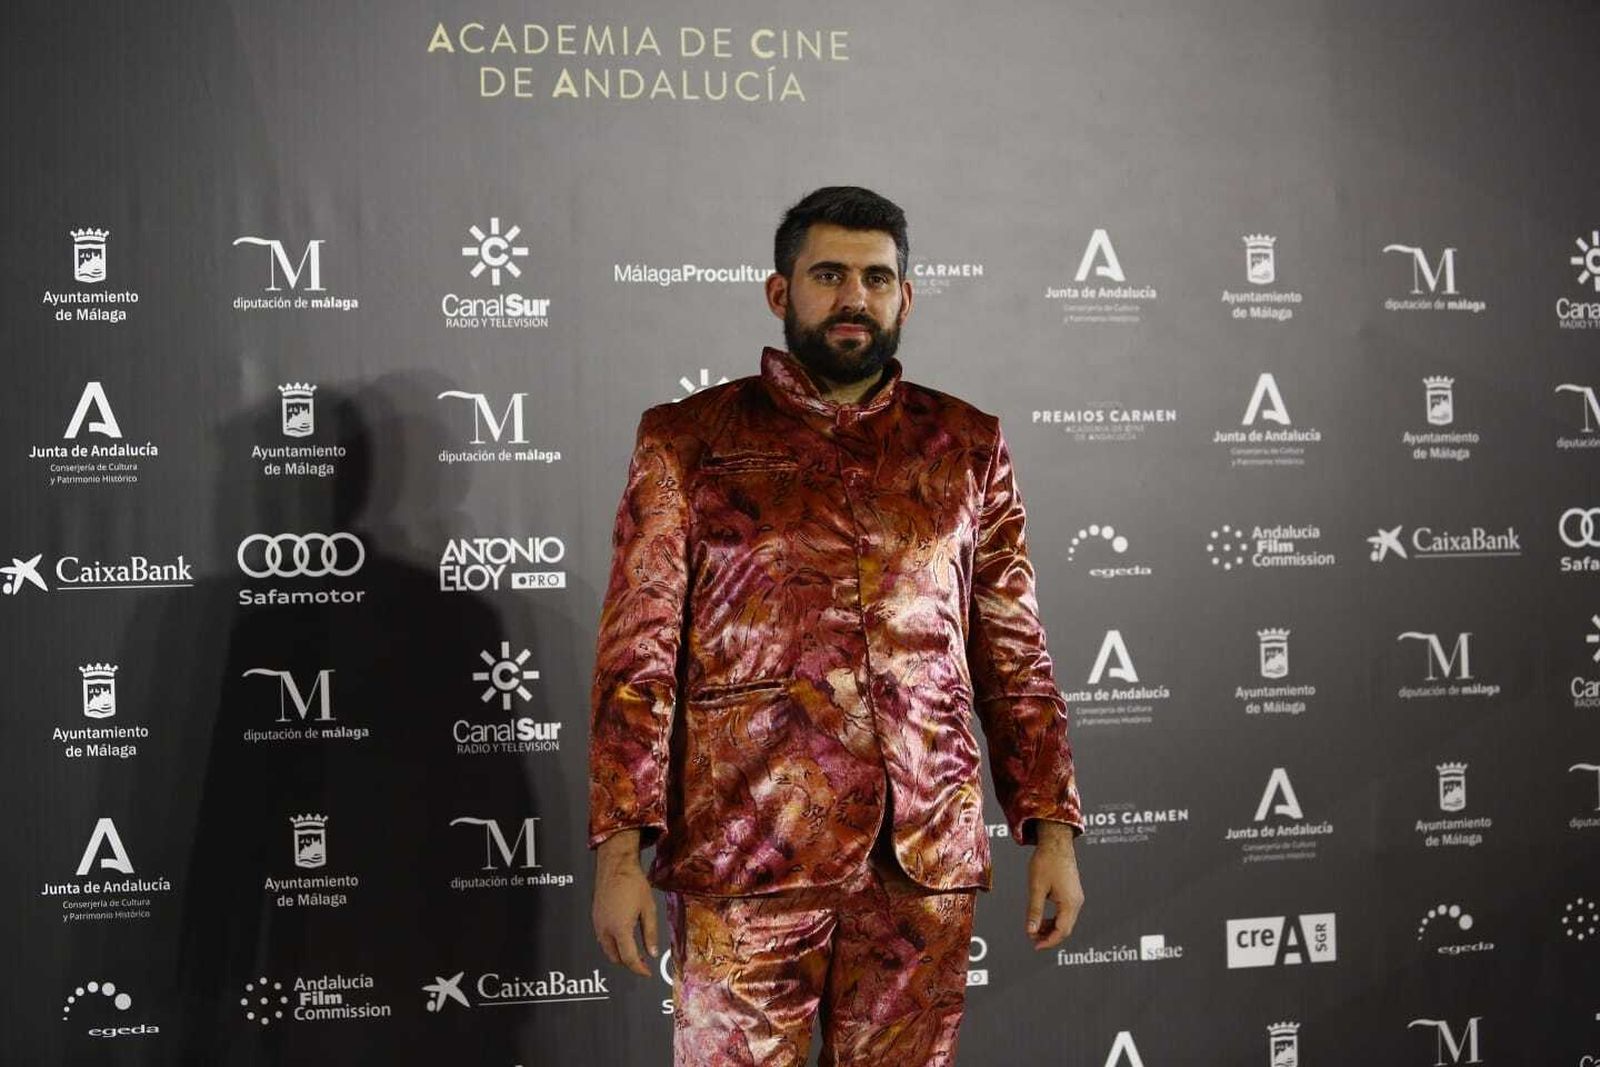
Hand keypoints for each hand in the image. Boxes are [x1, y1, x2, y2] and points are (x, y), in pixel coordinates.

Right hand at [591, 829, 659, 976]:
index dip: (639, 969)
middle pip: (615, 957)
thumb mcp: (648, 908)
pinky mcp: (595, 917)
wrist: (616, 865)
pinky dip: (612, 944)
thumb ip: (650, 933)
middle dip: (629, 962)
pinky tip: (624, 937)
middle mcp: (605, 928)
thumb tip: (652, 953)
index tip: (647, 972)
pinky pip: (602, 938)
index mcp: (620, 928)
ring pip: (607, 949)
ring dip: (619, 954)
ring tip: (635, 950)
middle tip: (643, 961)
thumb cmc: (633, 883)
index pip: (629, 958)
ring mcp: (598, 923)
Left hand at [1024, 821, 1083, 950]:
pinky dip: (1054, 918)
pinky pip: (1065, 912)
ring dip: (1051, 927)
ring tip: (1034, 928)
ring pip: (1066, 921)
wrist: (1056, 842)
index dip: (1048, 941)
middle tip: (1032, 938)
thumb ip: (1034, 911)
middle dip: (1049, 936)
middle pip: (1065, 928)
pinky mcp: (1073, 892)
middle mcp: (1077, 902)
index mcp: (1070, 903)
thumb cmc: (1046, 862)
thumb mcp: (1036, 888)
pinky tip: (1041, 917)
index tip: (1035, 945)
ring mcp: (1076, 897)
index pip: (1062, 931)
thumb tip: (1031, 931)